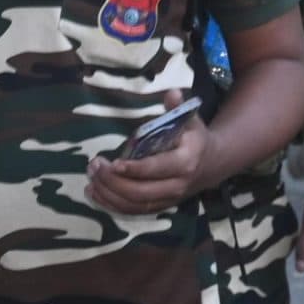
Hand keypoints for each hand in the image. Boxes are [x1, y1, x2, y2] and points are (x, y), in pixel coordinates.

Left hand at [84, 91, 210, 214]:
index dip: (135, 169)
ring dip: (109, 193)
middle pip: (142, 191)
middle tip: (95, 165)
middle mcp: (177, 185)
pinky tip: (94, 192)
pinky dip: (112, 205)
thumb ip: (178, 108)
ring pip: (135, 204)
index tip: (114, 162)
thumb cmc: (195, 139)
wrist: (212, 165)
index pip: (157, 169)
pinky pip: (133, 211)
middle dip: (114, 181)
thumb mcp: (191, 121)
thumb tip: (172, 92)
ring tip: (91, 178)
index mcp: (185, 162)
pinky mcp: (160, 206)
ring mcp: (168, 199)